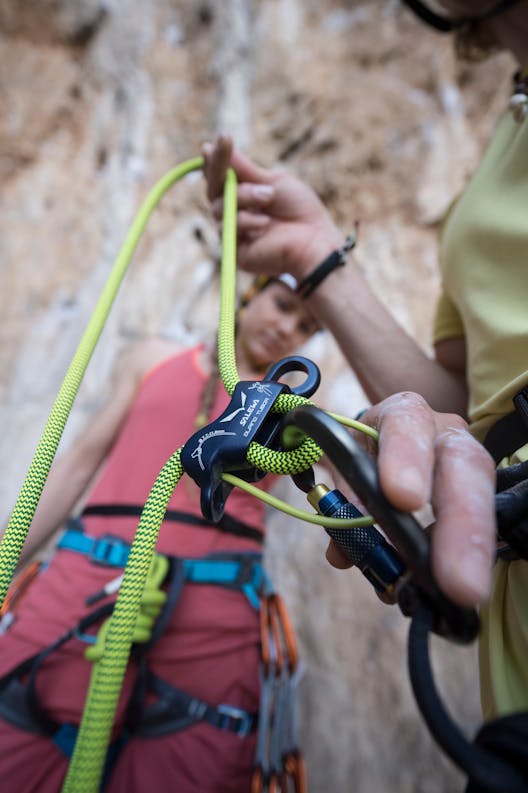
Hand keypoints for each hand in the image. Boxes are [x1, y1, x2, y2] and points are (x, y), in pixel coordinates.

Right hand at [202, 134, 343, 279]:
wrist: (314, 241)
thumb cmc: (300, 211)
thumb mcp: (274, 182)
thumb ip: (246, 169)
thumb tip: (216, 143)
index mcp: (244, 194)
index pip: (221, 175)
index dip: (216, 159)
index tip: (220, 137)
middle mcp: (234, 212)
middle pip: (213, 188)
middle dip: (219, 165)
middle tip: (225, 143)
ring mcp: (233, 231)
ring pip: (219, 207)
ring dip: (243, 197)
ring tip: (269, 197)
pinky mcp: (234, 250)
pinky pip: (227, 228)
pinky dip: (245, 221)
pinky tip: (265, 223)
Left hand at [327, 393, 495, 607]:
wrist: (375, 446)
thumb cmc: (360, 455)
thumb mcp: (343, 469)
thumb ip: (341, 505)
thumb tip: (343, 554)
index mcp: (402, 414)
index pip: (406, 422)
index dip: (405, 457)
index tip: (403, 499)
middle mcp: (443, 433)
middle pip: (464, 465)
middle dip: (461, 522)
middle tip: (457, 577)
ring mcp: (466, 464)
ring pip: (480, 496)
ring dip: (471, 548)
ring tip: (463, 593)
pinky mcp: (475, 494)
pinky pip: (477, 527)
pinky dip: (461, 560)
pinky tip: (448, 590)